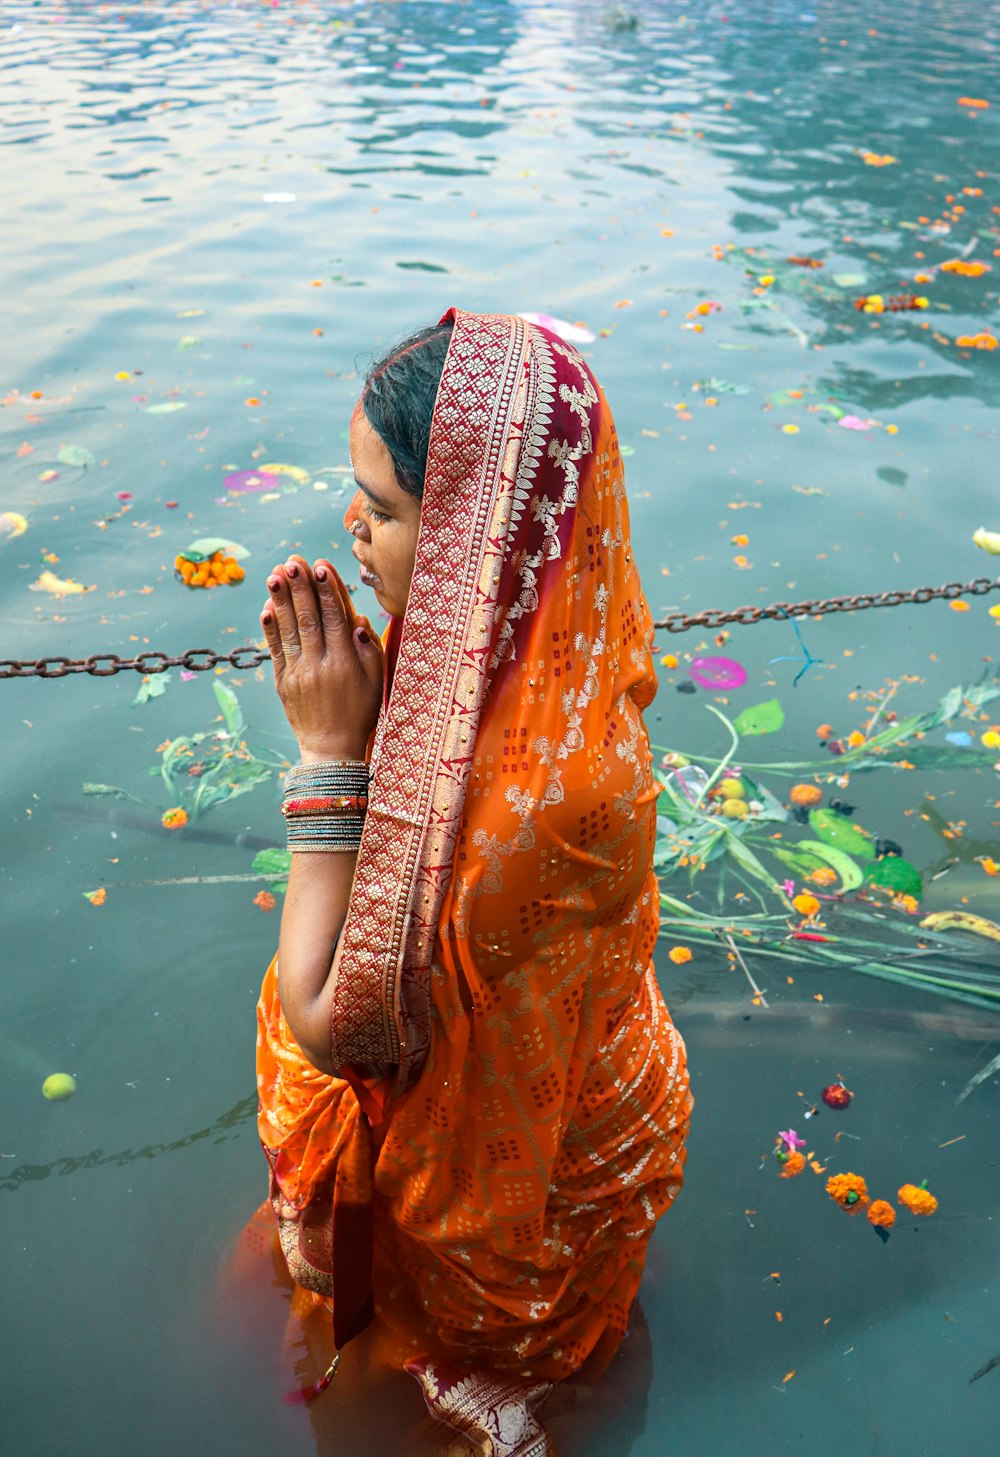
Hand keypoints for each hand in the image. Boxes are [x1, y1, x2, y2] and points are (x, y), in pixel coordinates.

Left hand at [261, 555, 382, 760]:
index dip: (328, 590)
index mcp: (346, 663)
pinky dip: (270, 628)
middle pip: (309, 618)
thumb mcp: (376, 683)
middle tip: (293, 560)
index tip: (322, 565)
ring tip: (276, 573)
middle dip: (300, 587)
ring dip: (281, 600)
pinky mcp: (282, 682)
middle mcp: (320, 665)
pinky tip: (267, 607)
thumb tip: (359, 621)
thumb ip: (371, 651)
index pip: (335, 618)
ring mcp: (297, 673)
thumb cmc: (360, 713)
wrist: (331, 749)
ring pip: (289, 630)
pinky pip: (275, 650)